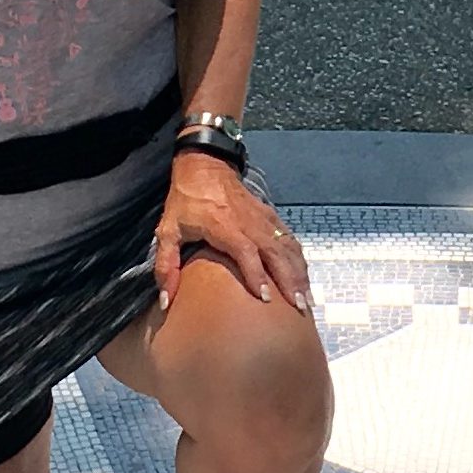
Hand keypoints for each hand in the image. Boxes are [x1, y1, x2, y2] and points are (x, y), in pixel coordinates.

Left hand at [155, 152, 313, 314]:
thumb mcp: (167, 231)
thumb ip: (166, 265)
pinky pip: (289, 239)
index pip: (245, 251)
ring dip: (299, 273)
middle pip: (275, 252)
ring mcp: (263, 218)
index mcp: (223, 224)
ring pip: (287, 247)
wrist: (205, 165)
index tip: (266, 298)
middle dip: (289, 280)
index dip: (256, 274)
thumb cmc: (186, 200)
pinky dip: (299, 260)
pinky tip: (304, 278)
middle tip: (299, 306)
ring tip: (307, 299)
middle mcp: (248, 222)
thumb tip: (166, 302)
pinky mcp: (271, 216)